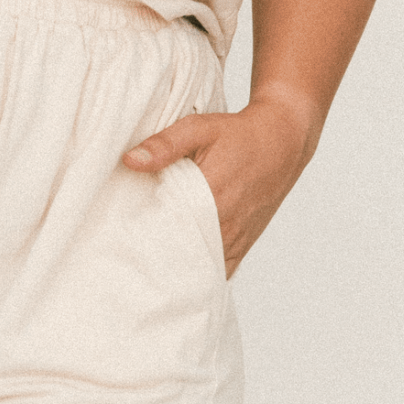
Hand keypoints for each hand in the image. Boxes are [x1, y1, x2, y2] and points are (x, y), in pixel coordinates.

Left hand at [122, 90, 319, 278]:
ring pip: (199, 270)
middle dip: (155, 261)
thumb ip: (164, 145)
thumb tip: (130, 160)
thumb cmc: (239, 134)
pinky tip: (177, 273)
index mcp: (211, 199)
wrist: (283, 142)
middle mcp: (226, 226)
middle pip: (181, 258)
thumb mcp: (199, 129)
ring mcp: (236, 240)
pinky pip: (218, 271)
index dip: (143, 243)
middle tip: (127, 260)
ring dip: (176, 270)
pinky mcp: (243, 245)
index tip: (121, 245)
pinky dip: (198, 274)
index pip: (168, 235)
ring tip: (147, 269)